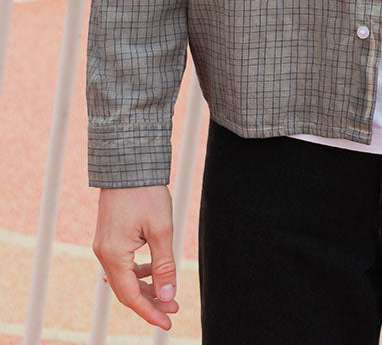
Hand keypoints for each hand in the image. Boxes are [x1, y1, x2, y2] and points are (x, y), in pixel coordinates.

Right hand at [93, 186, 178, 329]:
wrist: (127, 162)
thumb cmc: (145, 192)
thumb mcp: (161, 229)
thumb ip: (164, 265)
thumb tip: (167, 296)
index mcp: (114, 254)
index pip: (131, 296)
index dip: (150, 312)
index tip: (168, 322)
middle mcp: (104, 253)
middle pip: (126, 290)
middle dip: (150, 302)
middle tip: (173, 308)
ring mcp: (104, 245)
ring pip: (125, 278)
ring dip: (146, 287)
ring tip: (168, 292)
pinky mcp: (109, 237)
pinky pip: (123, 264)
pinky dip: (138, 271)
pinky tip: (153, 270)